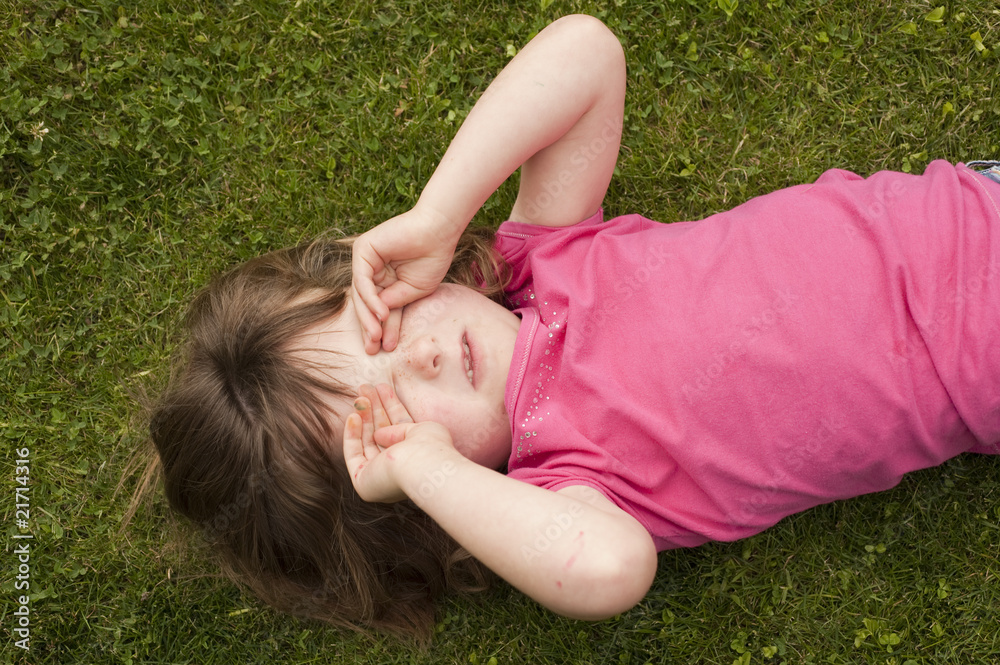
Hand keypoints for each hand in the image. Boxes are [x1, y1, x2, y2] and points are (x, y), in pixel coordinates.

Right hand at [343, 383, 454, 502]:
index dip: (390, 406)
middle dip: (373, 408)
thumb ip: (400, 426)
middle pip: (381, 433)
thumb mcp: (421, 428)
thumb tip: (378, 433)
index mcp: (414, 457)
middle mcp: (397, 469)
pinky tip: (354, 415)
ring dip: (363, 416)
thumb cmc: (431, 447)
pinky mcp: (363, 483)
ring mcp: (379, 477)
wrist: (422, 466)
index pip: (399, 429)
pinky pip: (353, 454)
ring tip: (360, 395)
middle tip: (365, 387)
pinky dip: (351, 434)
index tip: (382, 387)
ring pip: (366, 441)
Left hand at [351, 205, 463, 353]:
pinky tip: (380, 313)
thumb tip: (377, 318)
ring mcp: (366, 260)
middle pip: (366, 304)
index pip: (378, 308)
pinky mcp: (363, 250)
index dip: (381, 328)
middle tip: (373, 349)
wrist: (439, 232)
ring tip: (376, 337)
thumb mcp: (414, 291)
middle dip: (370, 327)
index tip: (384, 348)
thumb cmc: (432, 258)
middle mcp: (372, 271)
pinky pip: (362, 281)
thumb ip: (394, 304)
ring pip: (361, 295)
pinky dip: (370, 299)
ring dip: (368, 318)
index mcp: (384, 280)